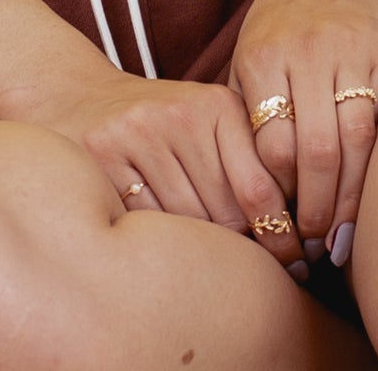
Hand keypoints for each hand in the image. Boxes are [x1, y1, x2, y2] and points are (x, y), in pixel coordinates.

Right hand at [17, 70, 310, 273]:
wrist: (80, 98)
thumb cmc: (161, 127)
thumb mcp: (208, 127)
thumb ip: (249, 166)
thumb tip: (297, 239)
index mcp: (217, 106)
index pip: (260, 189)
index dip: (282, 237)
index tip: (297, 265)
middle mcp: (179, 115)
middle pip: (225, 215)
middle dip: (247, 252)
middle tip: (265, 279)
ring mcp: (136, 135)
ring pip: (186, 225)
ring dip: (204, 255)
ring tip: (216, 272)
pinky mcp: (102, 157)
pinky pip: (145, 224)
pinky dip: (160, 245)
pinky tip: (166, 251)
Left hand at [228, 0, 377, 266]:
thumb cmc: (281, 23)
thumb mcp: (248, 55)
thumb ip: (247, 111)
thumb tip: (241, 186)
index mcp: (263, 58)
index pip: (270, 141)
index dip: (275, 189)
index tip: (276, 220)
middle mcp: (305, 54)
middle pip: (314, 148)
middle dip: (315, 205)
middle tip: (312, 243)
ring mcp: (349, 53)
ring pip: (353, 140)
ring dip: (347, 195)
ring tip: (338, 233)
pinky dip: (371, 164)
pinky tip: (364, 194)